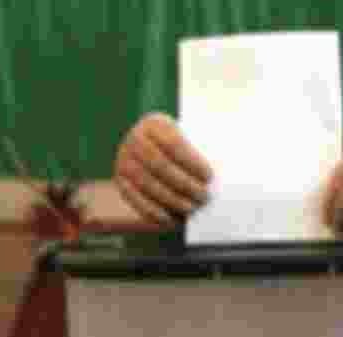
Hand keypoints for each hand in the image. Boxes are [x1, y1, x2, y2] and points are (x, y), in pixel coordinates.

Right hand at [114, 112, 213, 230]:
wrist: (152, 145)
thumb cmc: (183, 143)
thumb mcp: (190, 134)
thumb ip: (203, 145)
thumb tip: (222, 165)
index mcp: (154, 122)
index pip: (174, 143)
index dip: (192, 161)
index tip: (210, 176)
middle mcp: (134, 138)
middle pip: (161, 166)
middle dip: (185, 184)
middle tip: (205, 197)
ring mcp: (124, 159)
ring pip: (148, 184)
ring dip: (172, 200)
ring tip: (193, 208)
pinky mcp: (120, 179)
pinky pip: (136, 199)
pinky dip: (155, 212)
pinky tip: (172, 220)